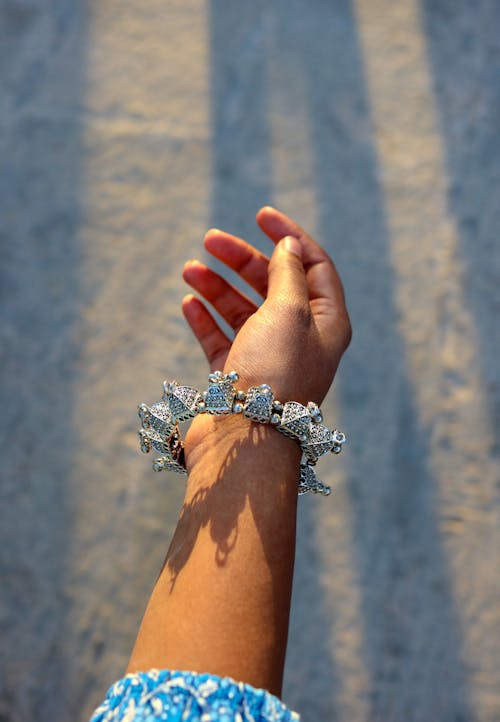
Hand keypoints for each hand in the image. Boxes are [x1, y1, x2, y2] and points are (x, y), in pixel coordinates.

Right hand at [182, 206, 350, 405]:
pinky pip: (222, 338)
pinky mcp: (238, 376)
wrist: (246, 440)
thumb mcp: (288, 311)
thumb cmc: (275, 372)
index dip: (290, 237)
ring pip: (243, 310)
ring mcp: (268, 358)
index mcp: (326, 322)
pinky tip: (188, 302)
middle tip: (210, 241)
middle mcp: (300, 338)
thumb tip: (288, 246)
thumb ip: (287, 273)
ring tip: (190, 269)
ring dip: (217, 287)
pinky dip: (206, 318)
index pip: (313, 266)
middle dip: (242, 260)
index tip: (260, 215)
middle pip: (273, 284)